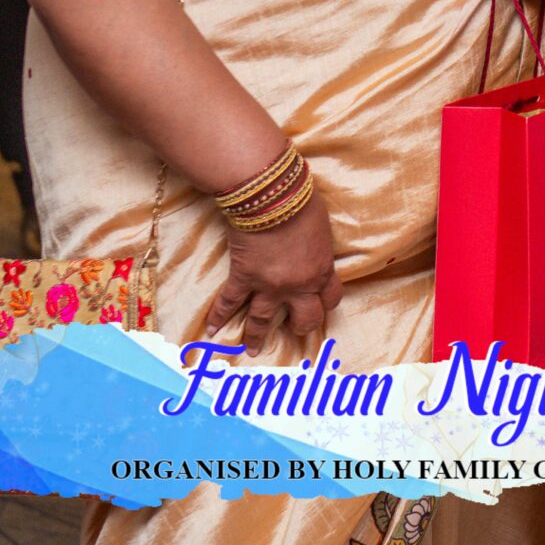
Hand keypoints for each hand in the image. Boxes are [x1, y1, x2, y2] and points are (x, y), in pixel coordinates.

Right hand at [201, 195, 341, 343]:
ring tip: (252, 350)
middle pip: (305, 318)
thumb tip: (313, 242)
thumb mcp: (320, 224)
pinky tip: (212, 330)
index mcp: (321, 269)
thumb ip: (318, 243)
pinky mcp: (244, 276)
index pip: (331, 298)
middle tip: (293, 328)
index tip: (320, 306)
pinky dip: (219, 315)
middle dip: (300, 325)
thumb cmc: (300, 200)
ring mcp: (269, 285)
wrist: (270, 194)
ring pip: (263, 320)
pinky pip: (230, 301)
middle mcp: (298, 285)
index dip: (325, 304)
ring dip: (257, 336)